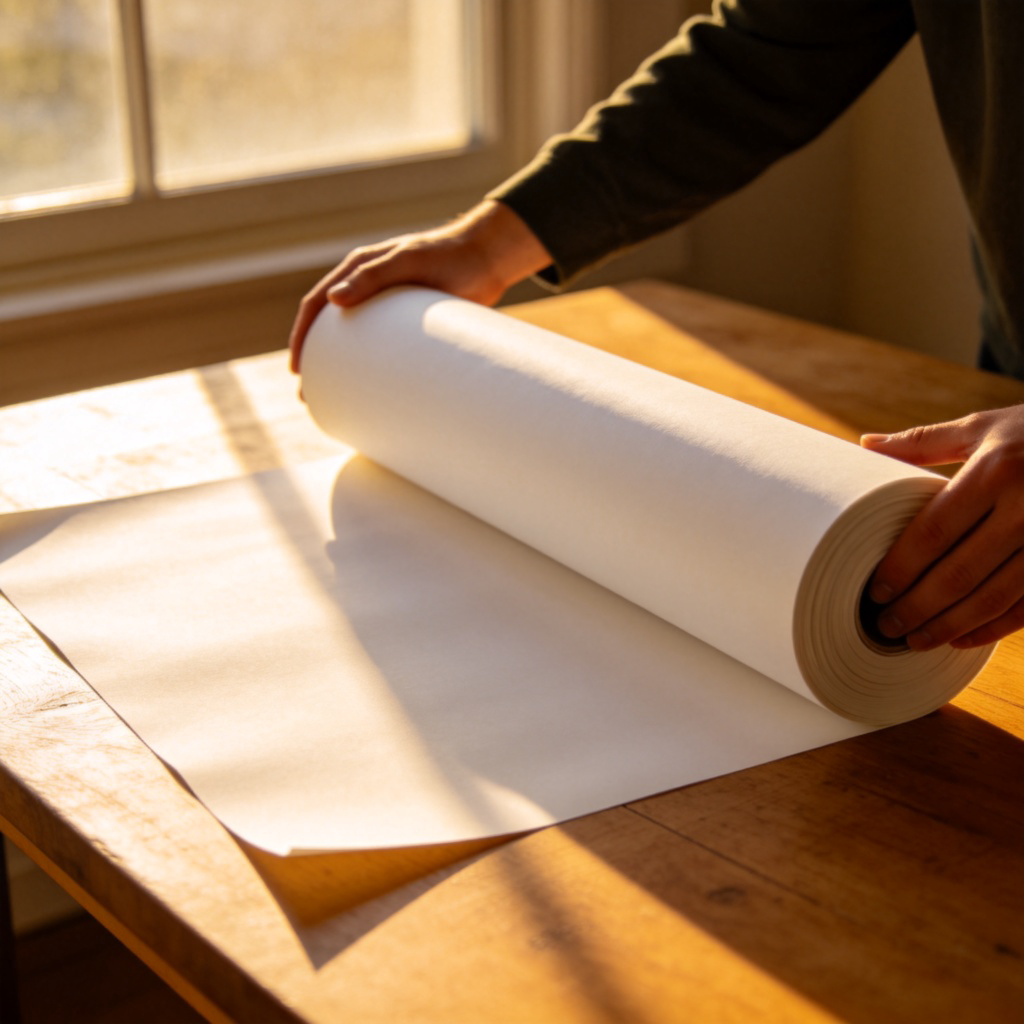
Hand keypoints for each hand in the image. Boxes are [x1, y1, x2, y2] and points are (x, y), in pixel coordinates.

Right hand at [287, 200, 550, 372]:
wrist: (489, 259)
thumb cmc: (448, 254)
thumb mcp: (408, 261)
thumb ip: (373, 276)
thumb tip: (334, 300)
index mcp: (358, 270)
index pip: (316, 304)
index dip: (302, 336)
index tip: (298, 369)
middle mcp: (368, 289)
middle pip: (331, 330)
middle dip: (317, 363)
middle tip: (310, 397)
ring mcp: (389, 309)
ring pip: (356, 344)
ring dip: (344, 372)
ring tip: (338, 406)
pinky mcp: (411, 325)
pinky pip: (384, 351)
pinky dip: (374, 371)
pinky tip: (374, 394)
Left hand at [861, 404, 1023, 649]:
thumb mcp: (982, 428)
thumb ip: (923, 442)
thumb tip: (865, 445)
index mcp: (996, 472)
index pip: (936, 531)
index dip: (902, 567)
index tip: (875, 591)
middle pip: (960, 572)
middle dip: (918, 606)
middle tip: (884, 626)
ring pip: (994, 597)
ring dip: (950, 625)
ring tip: (914, 641)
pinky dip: (993, 628)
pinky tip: (961, 639)